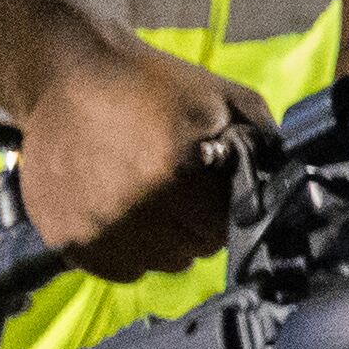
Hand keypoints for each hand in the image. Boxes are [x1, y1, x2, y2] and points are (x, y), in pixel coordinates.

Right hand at [14, 40, 262, 280]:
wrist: (66, 78)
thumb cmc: (150, 84)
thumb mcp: (226, 97)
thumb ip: (262, 142)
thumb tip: (284, 180)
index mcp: (176, 172)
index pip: (225, 229)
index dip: (229, 212)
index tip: (219, 195)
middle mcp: (134, 209)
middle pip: (194, 250)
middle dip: (200, 225)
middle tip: (187, 193)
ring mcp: (95, 229)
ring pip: (158, 264)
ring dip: (166, 241)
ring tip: (156, 201)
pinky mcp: (64, 239)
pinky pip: (118, 269)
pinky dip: (129, 251)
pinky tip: (128, 215)